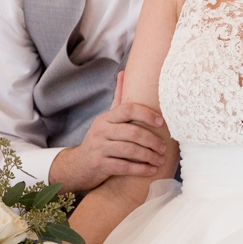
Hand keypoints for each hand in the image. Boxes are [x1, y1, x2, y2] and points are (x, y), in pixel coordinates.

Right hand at [44, 72, 170, 191]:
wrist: (78, 164)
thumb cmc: (101, 139)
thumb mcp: (107, 119)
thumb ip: (118, 99)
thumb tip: (124, 73)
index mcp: (106, 118)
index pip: (128, 109)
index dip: (147, 114)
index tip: (162, 122)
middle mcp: (101, 130)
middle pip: (132, 132)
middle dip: (152, 141)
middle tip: (164, 148)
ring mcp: (99, 148)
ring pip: (130, 150)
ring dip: (149, 156)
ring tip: (160, 160)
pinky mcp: (99, 164)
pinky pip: (124, 166)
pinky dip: (141, 169)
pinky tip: (152, 170)